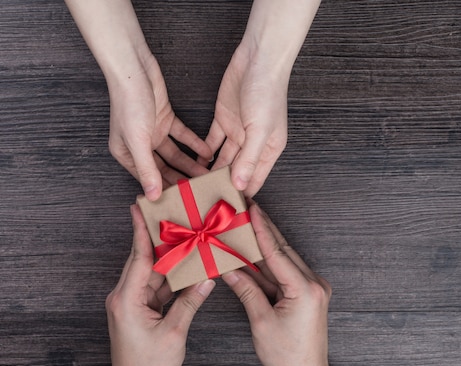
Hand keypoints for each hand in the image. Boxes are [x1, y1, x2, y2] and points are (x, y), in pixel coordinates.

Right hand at [64, 0, 211, 200]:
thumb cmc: (129, 105)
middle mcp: (139, 146)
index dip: (165, 190)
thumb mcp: (138, 141)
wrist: (134, 70)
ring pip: (175, 154)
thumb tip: (153, 196)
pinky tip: (208, 153)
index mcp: (126, 155)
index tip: (183, 202)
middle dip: (181, 179)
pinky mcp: (165, 119)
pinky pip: (182, 136)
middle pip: (164, 168)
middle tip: (201, 191)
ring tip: (208, 175)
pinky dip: (194, 144)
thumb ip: (147, 170)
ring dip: (191, 163)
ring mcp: (153, 132)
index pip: (148, 179)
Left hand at [87, 205, 214, 365]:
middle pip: (143, 261)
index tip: (138, 207)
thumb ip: (190, 303)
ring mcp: (129, 303)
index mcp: (127, 300)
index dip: (141, 231)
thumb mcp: (174, 333)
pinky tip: (184, 268)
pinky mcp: (136, 309)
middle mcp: (123, 297)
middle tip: (169, 214)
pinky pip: (153, 287)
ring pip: (150, 274)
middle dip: (157, 239)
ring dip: (166, 260)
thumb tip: (207, 278)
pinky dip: (168, 279)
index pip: (138, 258)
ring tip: (183, 238)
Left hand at [206, 45, 288, 196]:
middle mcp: (252, 144)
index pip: (254, 180)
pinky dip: (203, 153)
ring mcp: (237, 132)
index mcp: (268, 150)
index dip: (242, 195)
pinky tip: (193, 165)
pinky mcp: (223, 120)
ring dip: (209, 171)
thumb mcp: (259, 130)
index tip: (227, 211)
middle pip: (235, 172)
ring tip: (195, 187)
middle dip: (222, 185)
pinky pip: (211, 142)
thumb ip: (248, 159)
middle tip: (205, 202)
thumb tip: (240, 186)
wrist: (258, 59)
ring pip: (221, 159)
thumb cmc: (267, 94)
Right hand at [222, 203, 330, 365]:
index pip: (277, 253)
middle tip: (248, 208)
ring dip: (265, 246)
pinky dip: (269, 264)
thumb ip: (247, 291)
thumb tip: (228, 269)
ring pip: (284, 260)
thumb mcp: (261, 322)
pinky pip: (285, 273)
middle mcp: (314, 284)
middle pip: (283, 250)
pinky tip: (253, 254)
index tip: (251, 209)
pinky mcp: (308, 295)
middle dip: (264, 229)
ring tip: (247, 225)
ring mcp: (313, 288)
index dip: (261, 230)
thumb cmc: (287, 356)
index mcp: (305, 289)